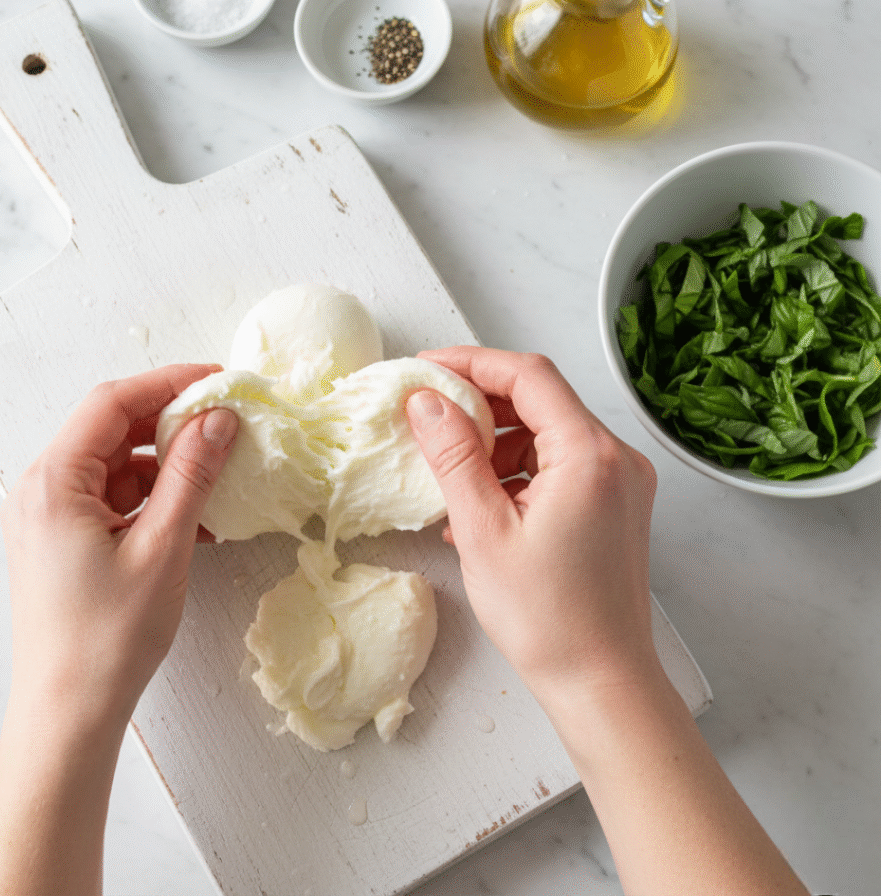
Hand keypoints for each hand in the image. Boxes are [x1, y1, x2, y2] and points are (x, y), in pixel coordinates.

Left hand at [1, 364, 238, 731]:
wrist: (69, 713)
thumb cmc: (109, 637)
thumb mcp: (162, 547)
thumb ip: (191, 475)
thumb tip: (219, 418)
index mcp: (53, 483)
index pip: (111, 403)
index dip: (168, 383)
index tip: (219, 380)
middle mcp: (42, 490)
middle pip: (111, 430)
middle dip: (170, 423)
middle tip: (227, 424)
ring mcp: (50, 516)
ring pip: (117, 465)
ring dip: (167, 466)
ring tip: (218, 478)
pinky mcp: (64, 540)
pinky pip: (114, 499)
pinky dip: (154, 499)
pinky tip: (196, 517)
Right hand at [405, 347, 658, 705]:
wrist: (602, 682)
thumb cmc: (549, 619)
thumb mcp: (483, 531)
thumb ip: (453, 456)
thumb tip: (426, 402)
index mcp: (590, 455)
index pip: (529, 375)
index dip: (472, 363)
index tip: (427, 369)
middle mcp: (616, 458)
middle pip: (540, 400)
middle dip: (479, 406)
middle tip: (429, 420)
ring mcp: (620, 482)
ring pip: (546, 434)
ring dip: (495, 444)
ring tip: (451, 479)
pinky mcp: (614, 505)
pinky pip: (558, 467)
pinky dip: (516, 474)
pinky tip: (479, 506)